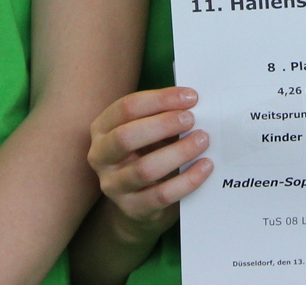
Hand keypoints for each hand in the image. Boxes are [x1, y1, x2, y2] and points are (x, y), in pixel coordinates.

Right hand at [87, 87, 213, 237]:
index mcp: (102, 129)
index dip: (160, 99)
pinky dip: (187, 180)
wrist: (141, 203)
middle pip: (126, 137)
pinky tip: (205, 167)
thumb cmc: (148, 153)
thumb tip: (193, 102)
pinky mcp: (132, 209)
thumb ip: (163, 115)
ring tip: (202, 140)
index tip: (191, 97)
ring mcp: (113, 186)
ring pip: (144, 169)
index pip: (126, 108)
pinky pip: (161, 195)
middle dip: (163, 124)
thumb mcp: (149, 132)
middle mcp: (100, 157)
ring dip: (178, 152)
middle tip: (192, 119)